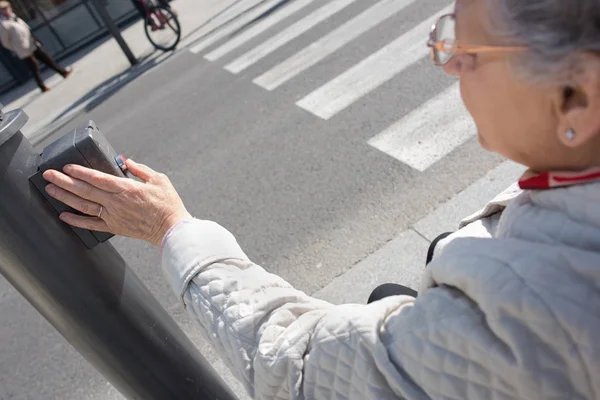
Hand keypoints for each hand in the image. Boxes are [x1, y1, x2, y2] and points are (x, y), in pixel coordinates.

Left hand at [42, 159, 191, 246]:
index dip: (80, 172)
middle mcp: (116, 202)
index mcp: (126, 188)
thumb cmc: (168, 204)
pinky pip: (91, 224)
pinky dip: (76, 220)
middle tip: (49, 174)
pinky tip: (64, 215)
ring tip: (51, 189)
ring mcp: (113, 216)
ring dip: (65, 197)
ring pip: (84, 205)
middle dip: (64, 181)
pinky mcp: (114, 227)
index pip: (97, 178)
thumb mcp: (159, 179)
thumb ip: (141, 169)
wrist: (171, 229)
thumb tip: (126, 162)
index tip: (67, 166)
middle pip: (84, 190)